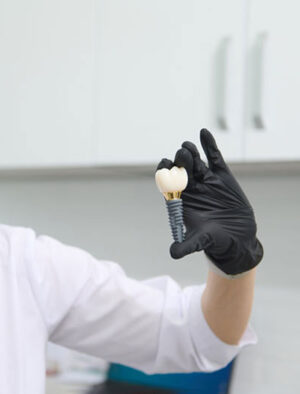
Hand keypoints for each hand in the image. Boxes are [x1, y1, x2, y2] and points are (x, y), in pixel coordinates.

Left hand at [157, 129, 262, 276]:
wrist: (235, 238)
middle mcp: (189, 187)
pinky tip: (204, 133)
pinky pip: (214, 157)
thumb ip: (186, 245)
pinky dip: (209, 145)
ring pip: (195, 162)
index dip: (165, 173)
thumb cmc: (212, 240)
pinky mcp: (221, 176)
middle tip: (180, 156)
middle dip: (180, 162)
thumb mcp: (199, 242)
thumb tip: (173, 253)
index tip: (164, 166)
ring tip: (187, 146)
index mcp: (179, 199)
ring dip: (191, 153)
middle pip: (181, 169)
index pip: (167, 182)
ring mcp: (205, 180)